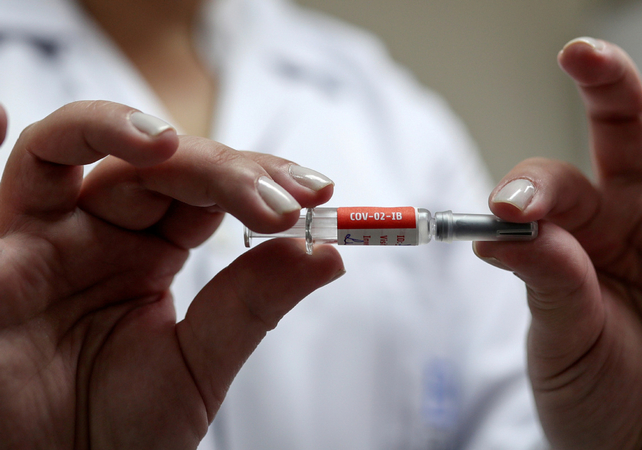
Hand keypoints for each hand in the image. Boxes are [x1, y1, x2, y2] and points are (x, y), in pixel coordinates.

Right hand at [0, 101, 343, 448]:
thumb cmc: (114, 434)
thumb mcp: (197, 366)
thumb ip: (252, 305)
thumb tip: (327, 254)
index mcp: (150, 256)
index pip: (210, 193)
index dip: (260, 183)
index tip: (316, 194)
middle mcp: (100, 233)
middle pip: (160, 165)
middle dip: (222, 170)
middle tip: (281, 198)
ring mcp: (45, 234)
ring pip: (78, 146)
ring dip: (123, 131)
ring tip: (170, 144)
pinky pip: (6, 177)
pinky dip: (3, 134)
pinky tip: (5, 111)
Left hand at [474, 38, 641, 448]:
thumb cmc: (594, 397)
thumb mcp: (561, 341)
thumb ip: (545, 282)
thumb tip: (497, 230)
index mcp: (575, 235)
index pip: (549, 185)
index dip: (531, 187)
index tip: (512, 206)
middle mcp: (630, 216)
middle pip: (619, 132)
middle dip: (604, 88)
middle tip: (582, 55)